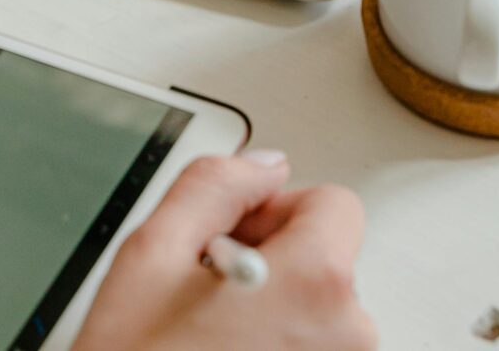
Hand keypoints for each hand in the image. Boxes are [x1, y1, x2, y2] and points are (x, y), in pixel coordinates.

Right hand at [72, 153, 373, 350]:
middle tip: (208, 295)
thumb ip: (213, 186)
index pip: (333, 203)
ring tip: (211, 340)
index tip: (234, 236)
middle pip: (329, 262)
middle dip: (273, 266)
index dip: (275, 209)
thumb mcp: (150, 254)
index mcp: (315, 281)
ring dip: (275, 315)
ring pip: (321, 316)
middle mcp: (348, 335)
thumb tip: (260, 165)